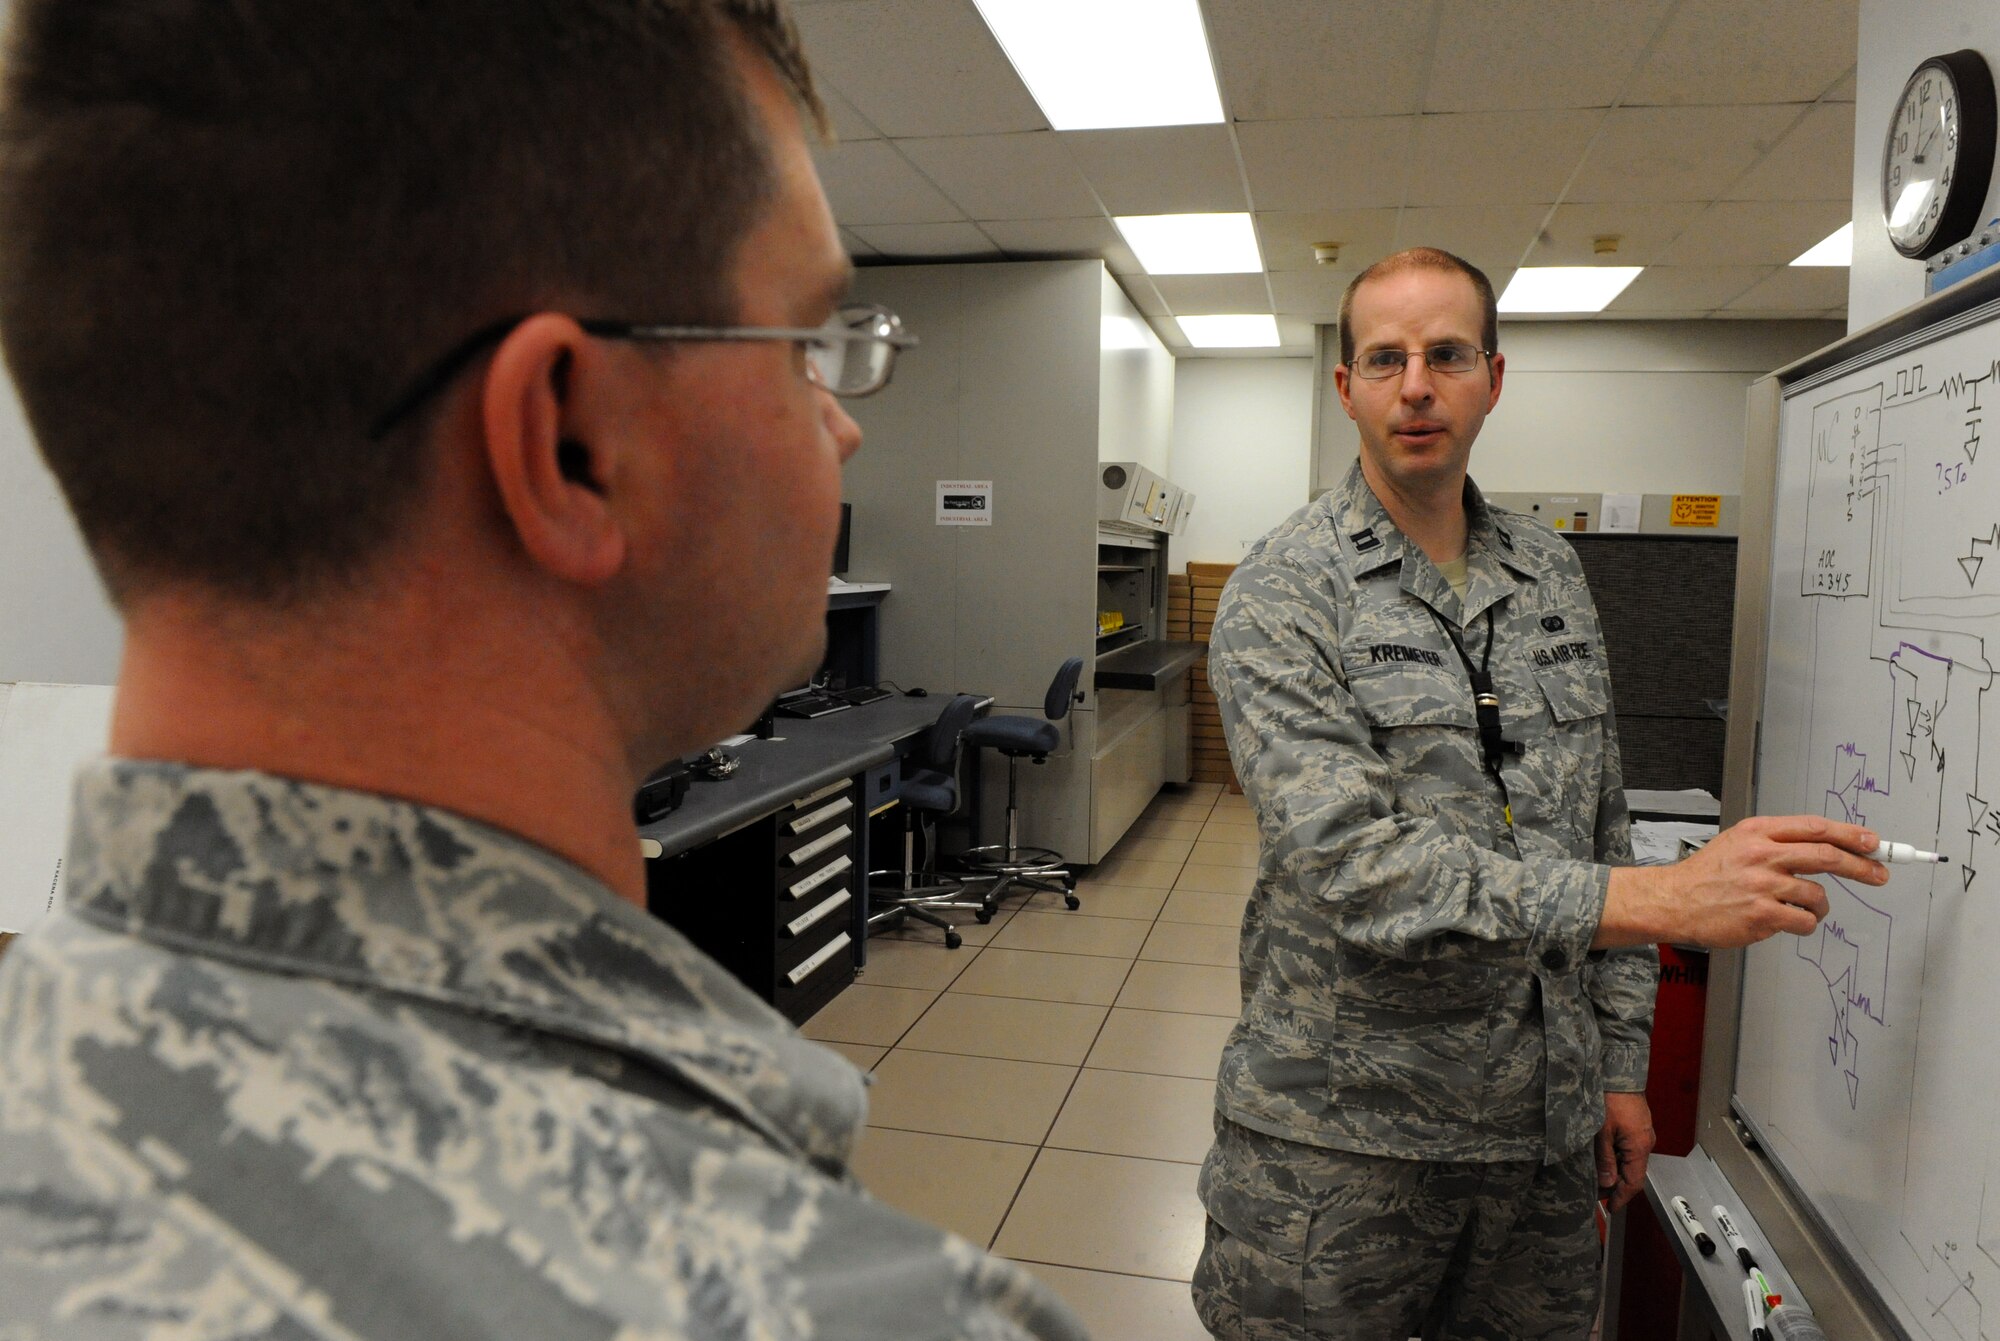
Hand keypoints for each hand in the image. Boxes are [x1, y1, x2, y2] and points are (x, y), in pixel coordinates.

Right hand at [1596, 814, 1886, 949]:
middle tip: (1879, 874)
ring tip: (1805, 907)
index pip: (1815, 828)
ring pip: (1816, 894)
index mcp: (1757, 832)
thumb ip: (1777, 841)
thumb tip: (1826, 847)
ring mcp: (1761, 885)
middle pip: (1826, 855)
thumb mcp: (1738, 842)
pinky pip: (1804, 920)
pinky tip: (1787, 920)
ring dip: (1819, 904)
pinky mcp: (1761, 915)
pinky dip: (1804, 923)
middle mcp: (1761, 854)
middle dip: (1861, 866)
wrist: (1674, 901)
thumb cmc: (1707, 874)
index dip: (1850, 834)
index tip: (1872, 842)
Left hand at [1596, 1092, 1654, 1211]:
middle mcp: (1645, 1143)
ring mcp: (1642, 1134)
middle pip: (1633, 1173)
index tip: (1611, 1208)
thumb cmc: (1610, 1097)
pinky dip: (1617, 1158)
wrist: (1619, 1072)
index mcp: (1639, 1147)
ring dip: (1616, 1171)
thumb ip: (1605, 1158)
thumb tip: (1606, 1182)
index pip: (1634, 1182)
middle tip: (1596, 1193)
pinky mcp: (1637, 1126)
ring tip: (1596, 1177)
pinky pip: (1629, 1149)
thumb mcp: (1601, 1131)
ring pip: (1630, 1161)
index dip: (1622, 1197)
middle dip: (1616, 1186)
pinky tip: (1603, 1158)